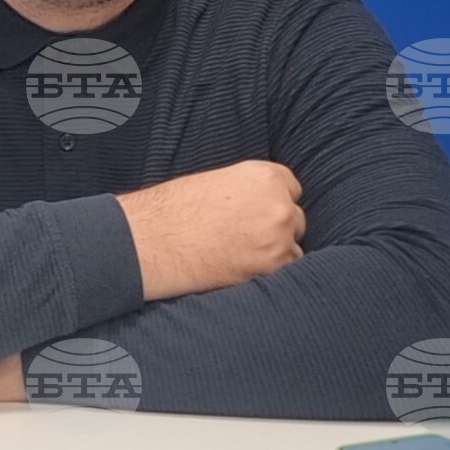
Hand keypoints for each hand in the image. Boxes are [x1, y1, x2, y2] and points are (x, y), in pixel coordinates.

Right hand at [115, 159, 305, 301]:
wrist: (154, 240)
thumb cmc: (175, 210)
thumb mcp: (218, 182)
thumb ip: (249, 191)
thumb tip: (260, 205)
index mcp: (264, 176)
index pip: (292, 189)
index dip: (274, 202)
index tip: (260, 214)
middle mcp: (278, 203)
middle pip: (295, 218)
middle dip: (277, 228)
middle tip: (249, 237)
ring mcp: (278, 237)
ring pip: (293, 247)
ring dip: (275, 253)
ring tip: (244, 256)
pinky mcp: (270, 267)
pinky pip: (287, 271)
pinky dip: (270, 273)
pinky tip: (245, 269)